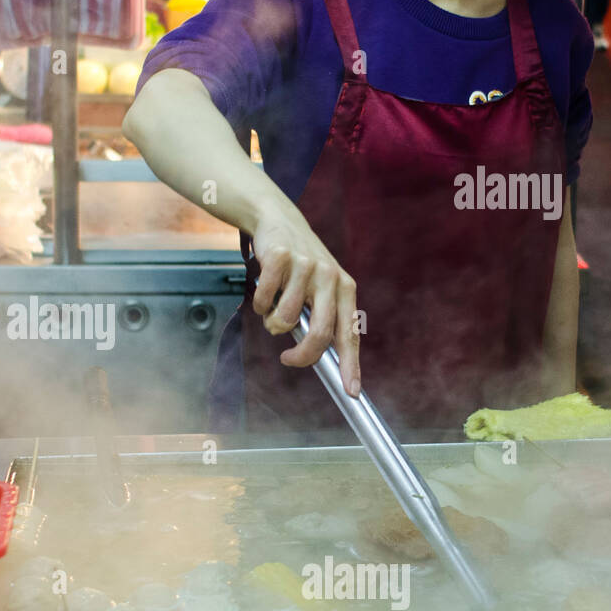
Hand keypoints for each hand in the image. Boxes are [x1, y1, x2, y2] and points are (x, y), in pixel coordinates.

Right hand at [251, 206, 360, 394]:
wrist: (277, 219)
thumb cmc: (298, 263)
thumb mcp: (319, 287)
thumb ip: (320, 317)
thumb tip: (316, 357)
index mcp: (345, 288)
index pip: (350, 333)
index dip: (352, 365)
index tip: (352, 391)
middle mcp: (330, 277)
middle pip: (320, 333)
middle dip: (302, 355)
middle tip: (288, 359)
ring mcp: (306, 266)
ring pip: (285, 319)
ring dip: (272, 322)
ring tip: (273, 306)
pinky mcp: (281, 258)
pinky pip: (264, 300)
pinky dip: (259, 303)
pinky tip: (264, 288)